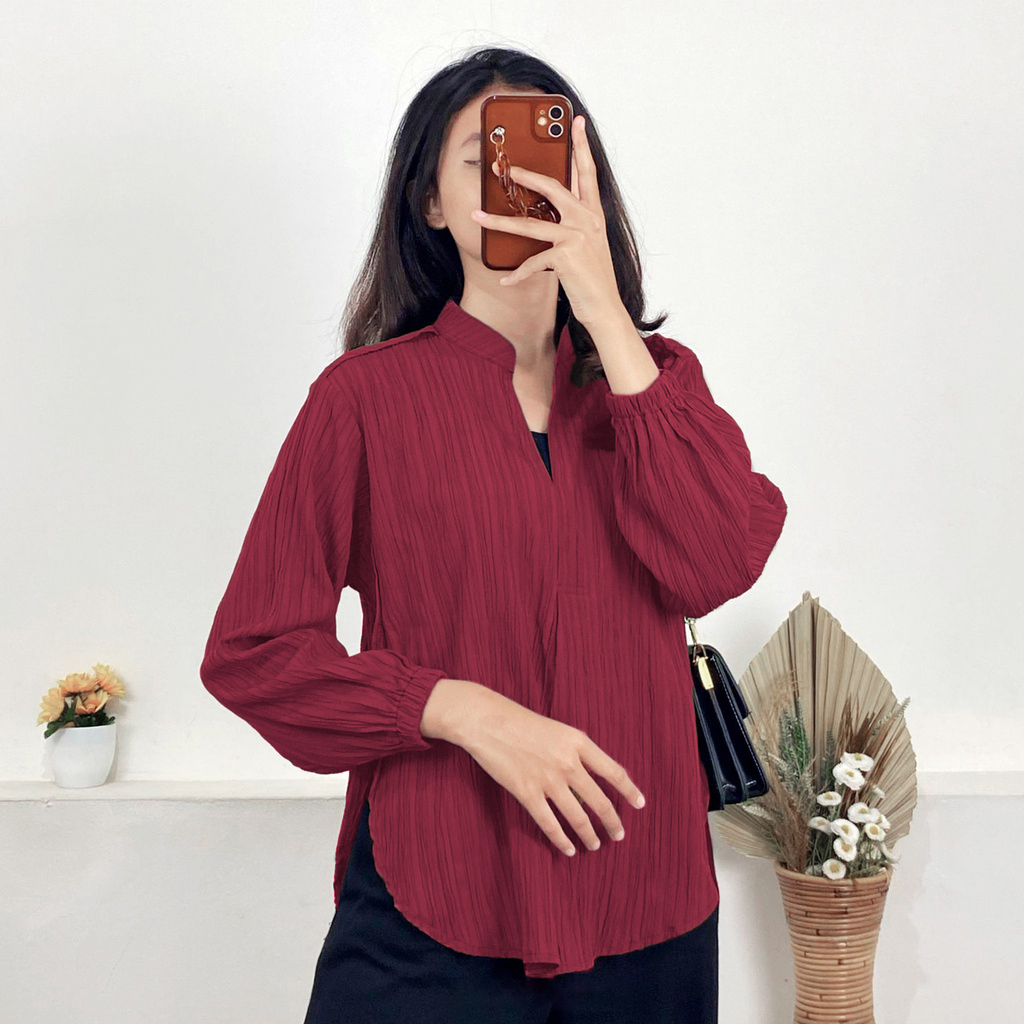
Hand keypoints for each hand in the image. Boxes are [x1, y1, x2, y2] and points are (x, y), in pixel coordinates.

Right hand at [455, 686, 645, 856]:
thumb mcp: (558, 731)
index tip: (640, 804)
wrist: (487, 720)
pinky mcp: (527, 793)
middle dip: (613, 822)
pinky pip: (550, 824)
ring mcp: (548, 780)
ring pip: (578, 818)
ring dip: (590, 835)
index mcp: (579, 742)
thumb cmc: (522, 722)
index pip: (614, 771)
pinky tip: (568, 849)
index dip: (629, 790)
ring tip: (595, 845)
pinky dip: (561, 841)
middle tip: (619, 835)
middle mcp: (568, 763)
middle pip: (600, 801)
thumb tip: (592, 782)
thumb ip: (577, 752)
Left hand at [470, 115, 625, 328]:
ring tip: (477, 216)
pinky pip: (532, 262)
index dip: (581, 146)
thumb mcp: (588, 244)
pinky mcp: (566, 258)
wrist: (605, 308)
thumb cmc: (593, 278)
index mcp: (593, 214)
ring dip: (499, 222)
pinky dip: (516, 274)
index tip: (576, 121)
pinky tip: (503, 280)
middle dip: (528, 175)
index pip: (587, 172)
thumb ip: (574, 222)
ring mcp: (577, 238)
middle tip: (506, 168)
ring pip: (530, 224)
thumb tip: (549, 207)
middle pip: (554, 187)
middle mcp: (587, 221)